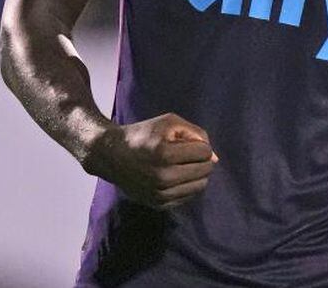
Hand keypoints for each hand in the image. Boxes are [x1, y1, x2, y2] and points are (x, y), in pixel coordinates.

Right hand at [81, 112, 216, 208]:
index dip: (200, 144)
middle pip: (205, 170)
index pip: (205, 152)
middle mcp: (162, 177)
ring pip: (199, 186)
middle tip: (187, 154)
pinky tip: (176, 176)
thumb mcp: (169, 122)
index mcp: (164, 154)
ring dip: (197, 174)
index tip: (186, 142)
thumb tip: (215, 158)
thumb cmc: (143, 135)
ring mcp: (160, 193)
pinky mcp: (158, 204)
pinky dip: (187, 186)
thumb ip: (196, 133)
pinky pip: (188, 197)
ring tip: (182, 165)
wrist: (112, 155)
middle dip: (202, 160)